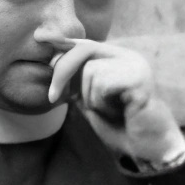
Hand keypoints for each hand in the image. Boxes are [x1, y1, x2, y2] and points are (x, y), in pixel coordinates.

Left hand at [46, 38, 184, 168]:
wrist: (145, 148)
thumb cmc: (118, 126)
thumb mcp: (89, 100)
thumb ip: (75, 82)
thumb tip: (51, 61)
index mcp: (117, 58)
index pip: (84, 44)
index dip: (62, 42)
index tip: (39, 37)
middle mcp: (128, 56)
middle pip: (84, 50)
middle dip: (62, 73)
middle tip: (52, 98)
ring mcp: (135, 65)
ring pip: (91, 70)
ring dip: (90, 98)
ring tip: (109, 110)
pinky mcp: (139, 78)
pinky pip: (102, 83)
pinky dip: (101, 102)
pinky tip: (118, 111)